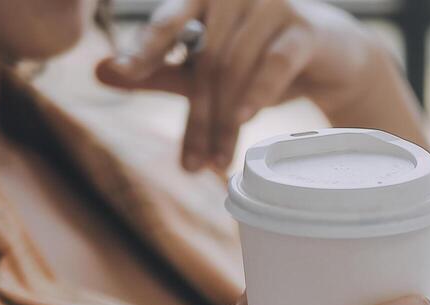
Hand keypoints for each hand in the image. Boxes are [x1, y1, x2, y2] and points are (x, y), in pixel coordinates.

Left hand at [95, 0, 395, 171]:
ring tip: (219, 161)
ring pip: (236, 69)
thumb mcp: (204, 71)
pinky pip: (274, 63)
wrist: (331, 61)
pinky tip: (245, 119)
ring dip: (226, 121)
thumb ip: (156, 70)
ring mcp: (271, 4)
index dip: (145, 47)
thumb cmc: (259, 61)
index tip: (123, 71)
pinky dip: (258, 93)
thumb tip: (98, 72)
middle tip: (191, 164)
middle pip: (207, 61)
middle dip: (199, 117)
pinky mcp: (303, 28)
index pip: (169, 20)